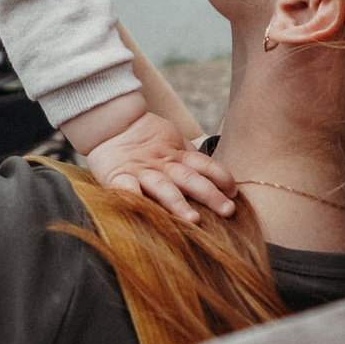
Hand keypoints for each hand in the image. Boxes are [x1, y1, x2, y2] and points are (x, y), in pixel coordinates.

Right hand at [80, 107, 237, 223]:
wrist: (110, 123)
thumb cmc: (145, 140)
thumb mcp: (173, 143)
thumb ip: (190, 158)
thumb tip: (219, 178)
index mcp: (177, 156)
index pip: (205, 164)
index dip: (221, 176)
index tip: (234, 191)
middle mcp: (163, 165)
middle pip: (190, 179)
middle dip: (210, 195)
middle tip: (228, 210)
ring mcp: (141, 171)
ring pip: (163, 188)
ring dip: (178, 203)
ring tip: (193, 220)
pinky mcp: (118, 176)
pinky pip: (127, 188)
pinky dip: (134, 198)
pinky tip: (143, 209)